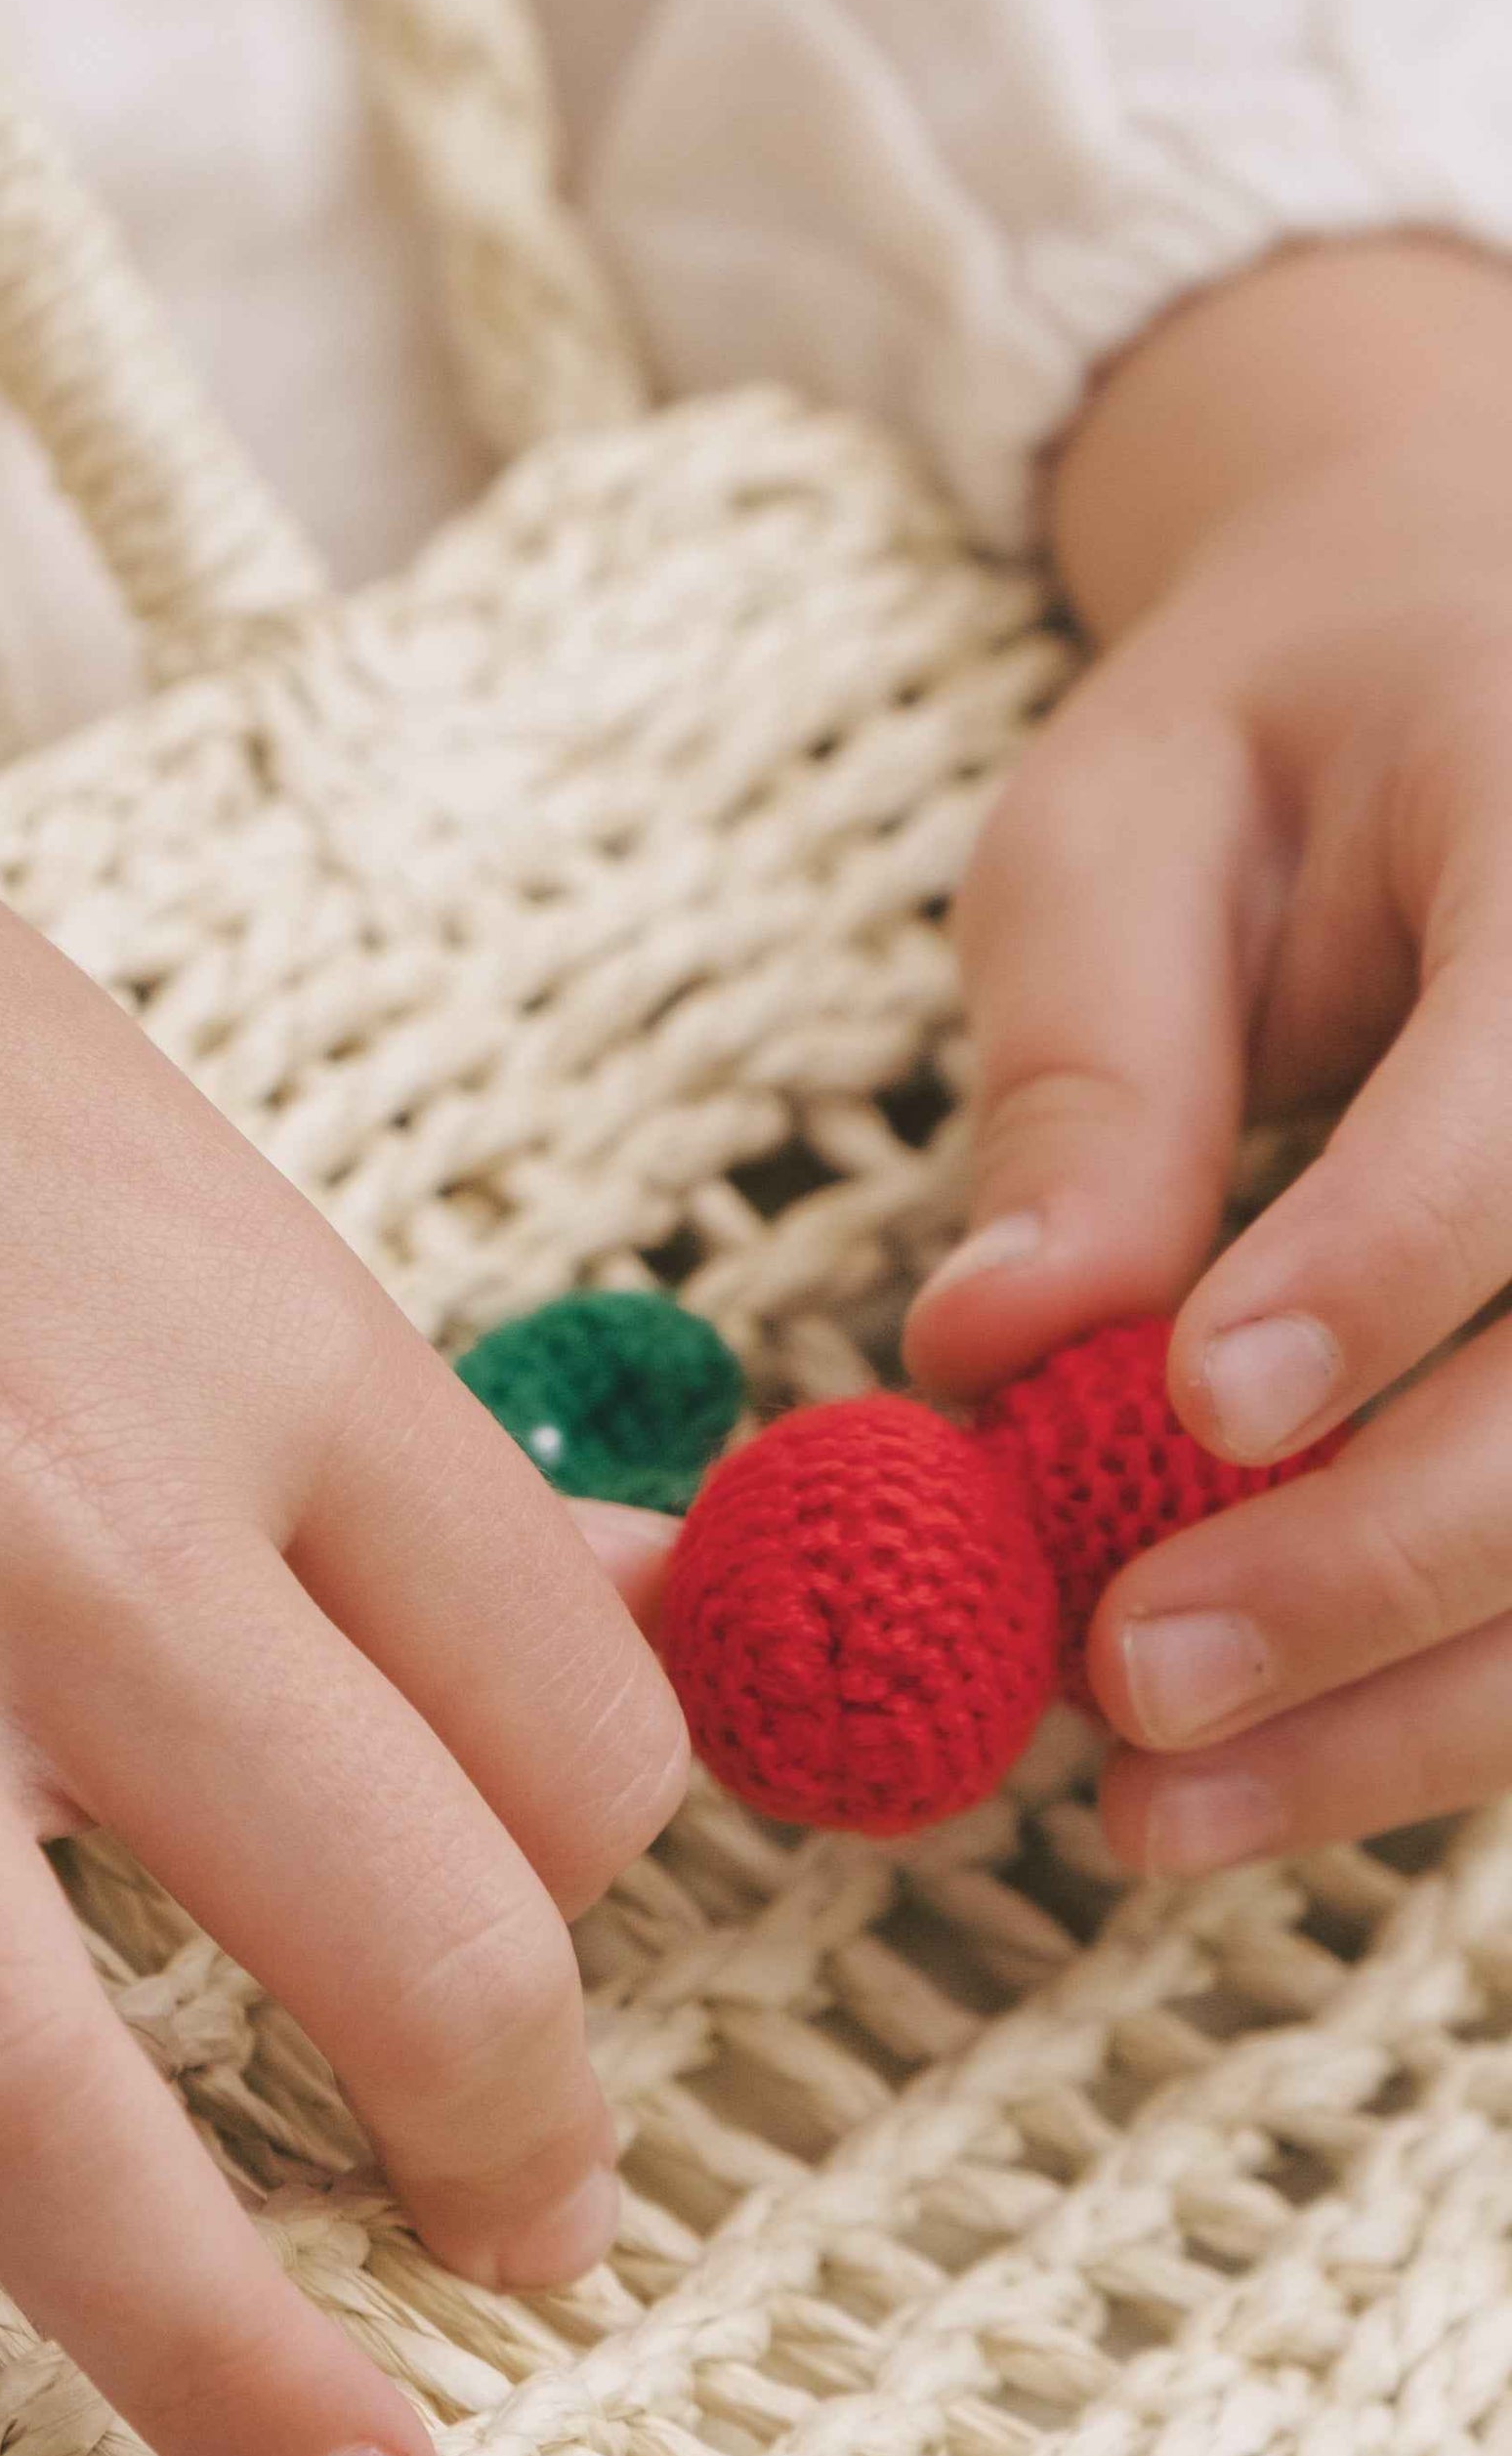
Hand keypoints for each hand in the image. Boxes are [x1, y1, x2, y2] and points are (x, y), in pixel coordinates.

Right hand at [0, 319, 687, 2455]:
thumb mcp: (107, 1109)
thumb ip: (302, 1381)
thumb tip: (568, 1609)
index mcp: (248, 1342)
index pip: (568, 1726)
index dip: (592, 1890)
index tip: (526, 1965)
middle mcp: (49, 1523)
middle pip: (405, 1945)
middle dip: (504, 2164)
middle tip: (508, 2281)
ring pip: (41, 2102)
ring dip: (219, 2370)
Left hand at [906, 234, 1511, 1872]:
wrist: (1485, 644)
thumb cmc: (1290, 730)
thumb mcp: (1129, 815)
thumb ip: (1087, 1059)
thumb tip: (992, 1342)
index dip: (1386, 1263)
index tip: (1199, 1408)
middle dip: (1385, 1554)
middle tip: (1129, 1679)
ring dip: (1426, 1700)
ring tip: (1157, 1811)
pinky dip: (1465, 1702)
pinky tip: (1285, 1776)